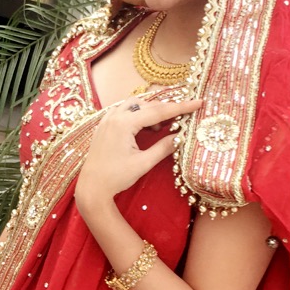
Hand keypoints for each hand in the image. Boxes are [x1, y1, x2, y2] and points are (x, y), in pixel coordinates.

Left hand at [75, 96, 201, 209]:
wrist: (92, 187)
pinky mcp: (104, 125)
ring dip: (150, 111)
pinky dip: (137, 115)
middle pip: (147, 105)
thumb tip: (181, 137)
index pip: (158, 111)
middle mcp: (114, 116)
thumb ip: (163, 147)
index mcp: (124, 123)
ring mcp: (107, 119)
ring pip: (134, 105)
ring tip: (160, 128)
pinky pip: (124, 111)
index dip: (180, 107)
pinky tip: (144, 128)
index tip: (198, 102)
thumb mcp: (144, 163)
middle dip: (166, 109)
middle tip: (182, 117)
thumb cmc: (116, 177)